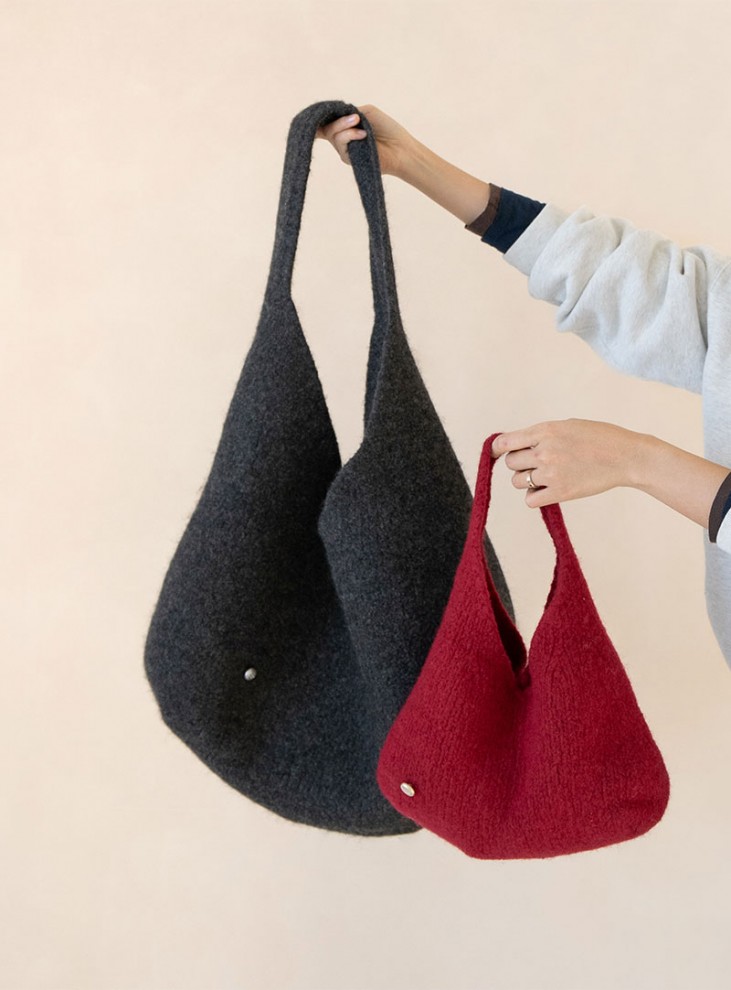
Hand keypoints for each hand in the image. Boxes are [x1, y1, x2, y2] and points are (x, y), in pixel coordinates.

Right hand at [316, 104, 416, 177]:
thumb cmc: (387, 129)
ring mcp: (345, 150)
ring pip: (333, 135)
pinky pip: (341, 144)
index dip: (316, 121)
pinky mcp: (348, 159)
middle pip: (327, 128)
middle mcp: (343, 139)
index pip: (326, 124)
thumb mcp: (367, 112)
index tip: (312, 117)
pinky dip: (350, 135)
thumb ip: (349, 111)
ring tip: (358, 124)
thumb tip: (334, 116)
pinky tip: (363, 135)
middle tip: (354, 118)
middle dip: (339, 120)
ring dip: (344, 126)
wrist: (400, 148)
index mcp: (346, 127)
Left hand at [490, 419, 644, 507]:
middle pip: (511, 463)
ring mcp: (551, 473)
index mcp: (545, 430)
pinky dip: (535, 497)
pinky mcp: (560, 492)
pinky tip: (547, 490)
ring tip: (546, 476)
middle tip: (537, 463)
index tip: (499, 453)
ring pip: (518, 482)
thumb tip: (516, 445)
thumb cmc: (599, 438)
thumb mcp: (567, 426)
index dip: (498, 449)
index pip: (505, 442)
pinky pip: (530, 500)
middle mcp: (544, 451)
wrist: (626, 456)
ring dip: (527, 480)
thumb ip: (542, 435)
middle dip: (520, 464)